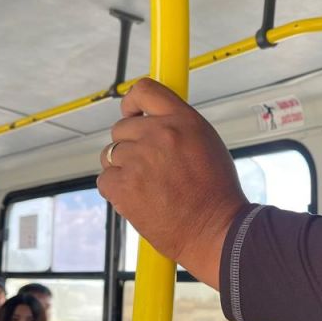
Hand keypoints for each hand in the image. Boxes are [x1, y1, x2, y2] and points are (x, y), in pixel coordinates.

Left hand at [97, 79, 247, 286]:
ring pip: (111, 155)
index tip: (131, 113)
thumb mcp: (207, 143)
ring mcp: (139, 159)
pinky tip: (139, 199)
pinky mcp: (123, 185)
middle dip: (129, 146)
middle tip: (148, 167)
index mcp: (183, 120)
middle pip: (121, 128)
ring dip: (123, 169)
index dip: (132, 102)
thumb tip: (154, 121)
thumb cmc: (216, 194)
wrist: (215, 230)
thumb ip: (179, 127)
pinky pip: (105, 179)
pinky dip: (116, 190)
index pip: (145, 90)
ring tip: (148, 187)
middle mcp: (159, 134)